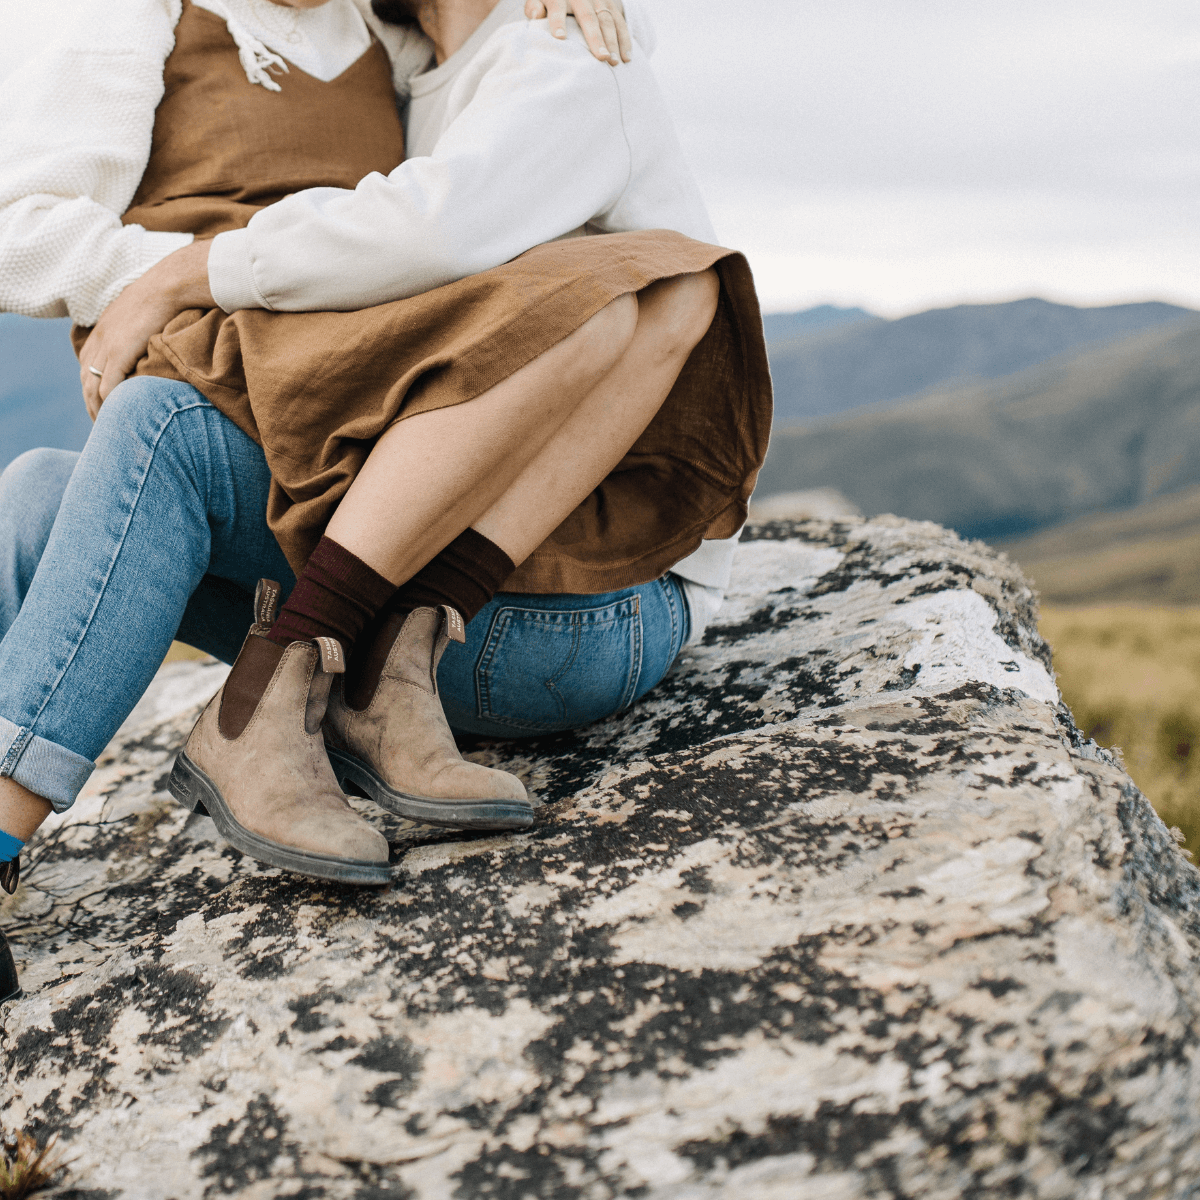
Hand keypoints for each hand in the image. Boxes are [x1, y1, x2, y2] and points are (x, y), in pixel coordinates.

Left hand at [79, 239, 214, 418]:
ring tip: (107, 427)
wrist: (169, 285)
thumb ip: (139, 332)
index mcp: (102, 331)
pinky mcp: (119, 352)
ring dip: (97, 409)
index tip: (102, 405)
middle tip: (101, 424)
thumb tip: (151, 342)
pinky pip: (107, 385)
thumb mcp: (143, 316)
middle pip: (85, 379)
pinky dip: (109, 401)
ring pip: (92, 386)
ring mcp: (107, 346)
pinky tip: (116, 414)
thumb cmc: (165, 299)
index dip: (92, 388)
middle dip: (90, 404)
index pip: (87, 366)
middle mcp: (98, 340)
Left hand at [525, 0, 631, 64]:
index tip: (559, 38)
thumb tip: (535, 15)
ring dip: (613, 42)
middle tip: (601, 58)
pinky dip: (625, 41)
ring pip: (608, 21)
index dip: (558, 21)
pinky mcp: (611, 6)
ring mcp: (599, 1)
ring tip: (614, 62)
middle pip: (588, 17)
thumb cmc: (551, 0)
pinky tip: (627, 58)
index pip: (557, 7)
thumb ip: (534, 6)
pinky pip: (621, 23)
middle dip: (595, 38)